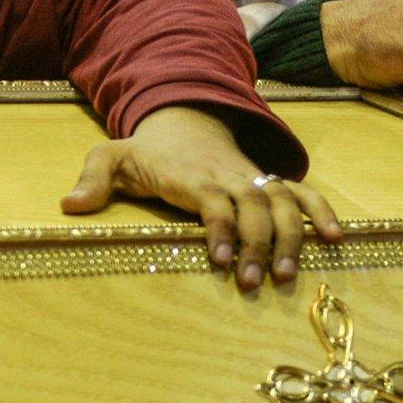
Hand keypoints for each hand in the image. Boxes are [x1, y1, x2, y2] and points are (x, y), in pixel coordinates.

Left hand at [61, 106, 342, 290]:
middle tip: (253, 283)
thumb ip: (91, 180)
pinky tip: (335, 240)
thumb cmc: (145, 152)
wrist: (183, 119)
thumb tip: (67, 206)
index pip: (211, 197)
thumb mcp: (111, 157)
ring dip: (291, 237)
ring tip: (288, 275)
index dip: (219, 226)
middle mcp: (228, 174)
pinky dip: (321, 212)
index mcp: (191, 174)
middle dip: (258, 243)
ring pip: (283, 201)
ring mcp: (252, 177)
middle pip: (254, 203)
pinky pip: (302, 193)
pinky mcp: (269, 182)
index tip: (219, 259)